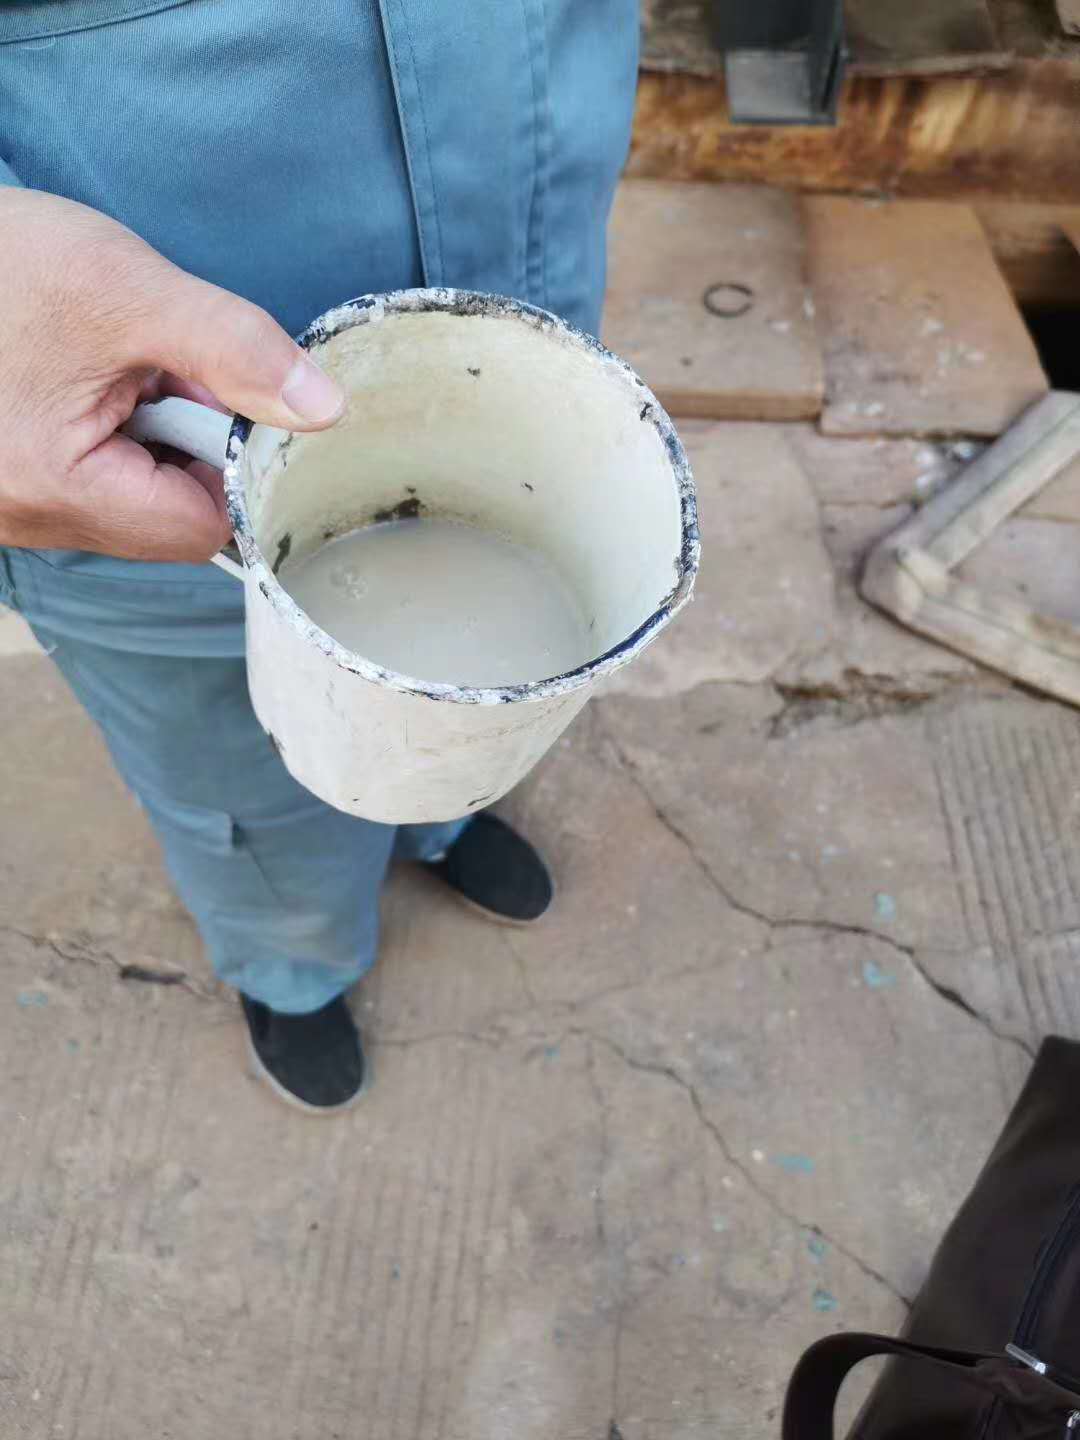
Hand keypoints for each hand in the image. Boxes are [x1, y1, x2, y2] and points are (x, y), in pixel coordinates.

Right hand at [0, 188, 344, 561]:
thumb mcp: (126, 289)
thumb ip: (233, 349)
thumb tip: (322, 409)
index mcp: (53, 487)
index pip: (199, 528)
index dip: (232, 466)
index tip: (218, 397)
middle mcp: (24, 517)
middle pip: (165, 520)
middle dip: (186, 444)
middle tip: (156, 367)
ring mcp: (8, 506)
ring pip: (129, 500)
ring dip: (147, 436)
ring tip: (110, 366)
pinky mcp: (4, 484)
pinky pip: (88, 481)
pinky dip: (108, 434)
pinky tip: (81, 379)